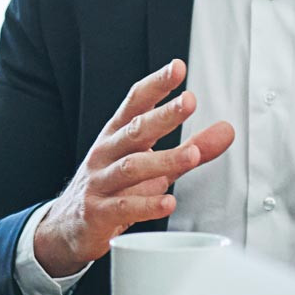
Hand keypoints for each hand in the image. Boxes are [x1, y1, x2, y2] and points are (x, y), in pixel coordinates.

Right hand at [31, 60, 234, 280]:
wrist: (67, 226)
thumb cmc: (114, 187)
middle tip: (189, 101)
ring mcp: (100, 182)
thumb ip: (191, 147)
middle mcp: (106, 153)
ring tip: (192, 155)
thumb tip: (226, 130)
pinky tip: (168, 202)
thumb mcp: (153, 163)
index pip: (135, 103)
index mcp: (117, 135)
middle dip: (163, 115)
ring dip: (164, 160)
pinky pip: (124, 207)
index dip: (156, 85)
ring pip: (131, 167)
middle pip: (135, 130)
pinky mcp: (98, 213)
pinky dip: (147, 204)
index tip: (177, 68)